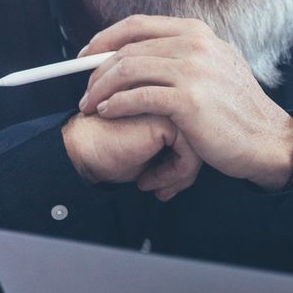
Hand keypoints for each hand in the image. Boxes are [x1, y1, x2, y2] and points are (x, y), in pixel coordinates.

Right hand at [61, 111, 202, 200]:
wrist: (81, 151)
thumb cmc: (112, 152)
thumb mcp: (156, 156)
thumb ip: (181, 153)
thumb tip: (211, 163)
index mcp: (168, 105)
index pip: (196, 139)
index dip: (184, 168)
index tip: (167, 187)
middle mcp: (171, 101)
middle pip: (200, 143)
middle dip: (184, 175)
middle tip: (164, 191)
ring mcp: (169, 104)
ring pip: (198, 148)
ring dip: (178, 177)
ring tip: (153, 186)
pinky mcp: (165, 116)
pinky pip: (189, 153)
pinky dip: (174, 174)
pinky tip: (149, 180)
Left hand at [76, 15, 292, 189]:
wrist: (266, 139)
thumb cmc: (238, 110)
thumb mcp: (218, 67)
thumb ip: (186, 54)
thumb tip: (144, 51)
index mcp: (198, 33)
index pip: (137, 25)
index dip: (104, 39)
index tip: (86, 57)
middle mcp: (195, 45)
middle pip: (127, 49)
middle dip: (96, 71)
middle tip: (85, 91)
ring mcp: (193, 71)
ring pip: (127, 71)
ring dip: (100, 89)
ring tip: (90, 106)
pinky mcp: (188, 100)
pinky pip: (137, 98)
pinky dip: (115, 105)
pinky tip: (107, 113)